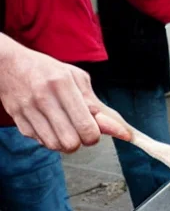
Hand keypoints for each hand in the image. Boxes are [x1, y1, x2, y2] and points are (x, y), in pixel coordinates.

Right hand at [0, 35, 130, 151]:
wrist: (8, 64)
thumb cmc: (49, 71)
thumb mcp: (76, 78)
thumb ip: (97, 103)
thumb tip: (117, 128)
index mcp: (62, 83)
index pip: (86, 126)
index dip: (96, 135)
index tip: (99, 133)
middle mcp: (44, 97)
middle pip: (72, 143)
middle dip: (82, 141)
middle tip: (82, 130)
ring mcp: (28, 111)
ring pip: (57, 146)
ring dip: (67, 142)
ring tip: (67, 127)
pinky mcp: (19, 122)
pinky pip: (43, 143)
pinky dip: (51, 139)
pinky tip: (51, 125)